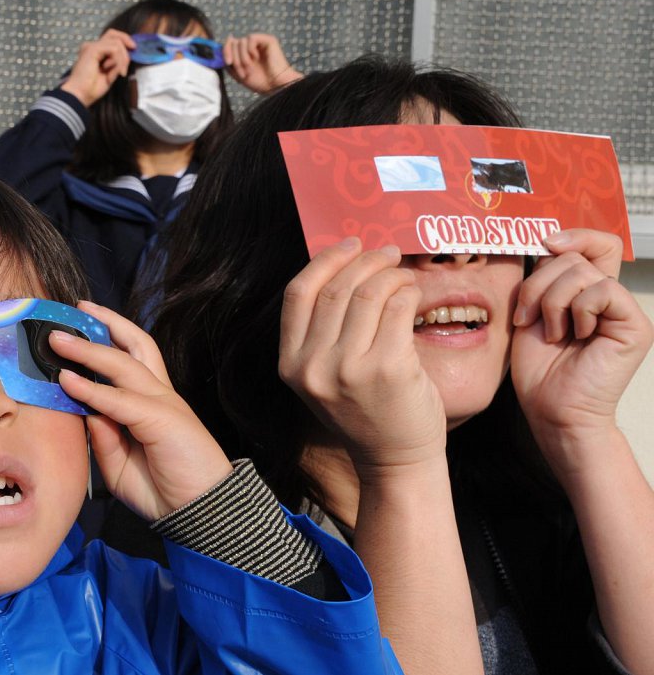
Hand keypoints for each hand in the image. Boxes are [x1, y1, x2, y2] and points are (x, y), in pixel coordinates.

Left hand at [50, 301, 232, 519]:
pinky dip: (93, 390)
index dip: (108, 339)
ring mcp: (163, 403)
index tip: (79, 326)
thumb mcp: (120, 465)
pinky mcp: (162, 419)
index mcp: (153, 402)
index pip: (132, 358)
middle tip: (73, 309)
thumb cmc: (164, 490)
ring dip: (88, 350)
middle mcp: (160, 394)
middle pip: (135, 346)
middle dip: (104, 325)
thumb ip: (104, 438)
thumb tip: (84, 412)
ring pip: (124, 364)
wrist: (201, 514)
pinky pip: (120, 400)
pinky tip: (68, 381)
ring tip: (58, 339)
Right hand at [59, 29, 135, 106]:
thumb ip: (117, 63)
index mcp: (96, 52)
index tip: (134, 48)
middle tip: (129, 59)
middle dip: (126, 44)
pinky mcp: (92, 49)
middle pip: (114, 34)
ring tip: (120, 73)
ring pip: (117, 43)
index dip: (125, 39)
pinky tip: (113, 72)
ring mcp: (92, 46)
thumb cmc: (92, 88)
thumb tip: (128, 55)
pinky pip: (114, 49)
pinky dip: (118, 61)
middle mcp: (92, 46)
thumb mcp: (110, 73)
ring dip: (122, 59)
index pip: (112, 37)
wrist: (81, 94)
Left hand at [224, 33, 302, 93]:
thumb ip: (228, 61)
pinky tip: (257, 58)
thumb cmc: (260, 82)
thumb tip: (220, 47)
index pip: (231, 44)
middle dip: (236, 59)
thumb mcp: (237, 73)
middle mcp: (253, 46)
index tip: (228, 62)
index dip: (226, 51)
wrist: (275, 86)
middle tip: (243, 72)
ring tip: (250, 68)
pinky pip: (251, 38)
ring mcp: (260, 42)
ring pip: (241, 41)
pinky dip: (251, 50)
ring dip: (243, 58)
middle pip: (234, 43)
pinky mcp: (268, 40)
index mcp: (246, 53)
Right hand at [278, 239, 446, 479]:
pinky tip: (414, 295)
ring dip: (391, 275)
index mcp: (291, 365)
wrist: (395, 459)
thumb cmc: (366, 411)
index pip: (297, 294)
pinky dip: (409, 293)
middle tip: (387, 253)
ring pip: (369, 294)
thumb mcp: (325, 375)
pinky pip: (398, 309)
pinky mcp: (387, 369)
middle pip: (335, 289)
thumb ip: (322, 332)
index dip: (324, 261)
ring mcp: (349, 369)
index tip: (350, 245)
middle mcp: (313, 367)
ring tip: (403, 276)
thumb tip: (346, 266)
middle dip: (365, 261)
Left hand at [511, 229, 652, 476]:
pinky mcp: (634, 325)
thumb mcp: (530, 313)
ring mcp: (623, 310)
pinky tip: (576, 336)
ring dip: (552, 302)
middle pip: (575, 256)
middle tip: (531, 319)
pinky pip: (604, 291)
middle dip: (539, 284)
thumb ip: (543, 278)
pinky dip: (578, 311)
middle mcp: (608, 297)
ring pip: (583, 271)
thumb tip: (550, 242)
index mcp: (585, 292)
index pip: (591, 243)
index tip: (543, 245)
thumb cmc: (538, 369)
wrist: (551, 410)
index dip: (569, 236)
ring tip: (553, 334)